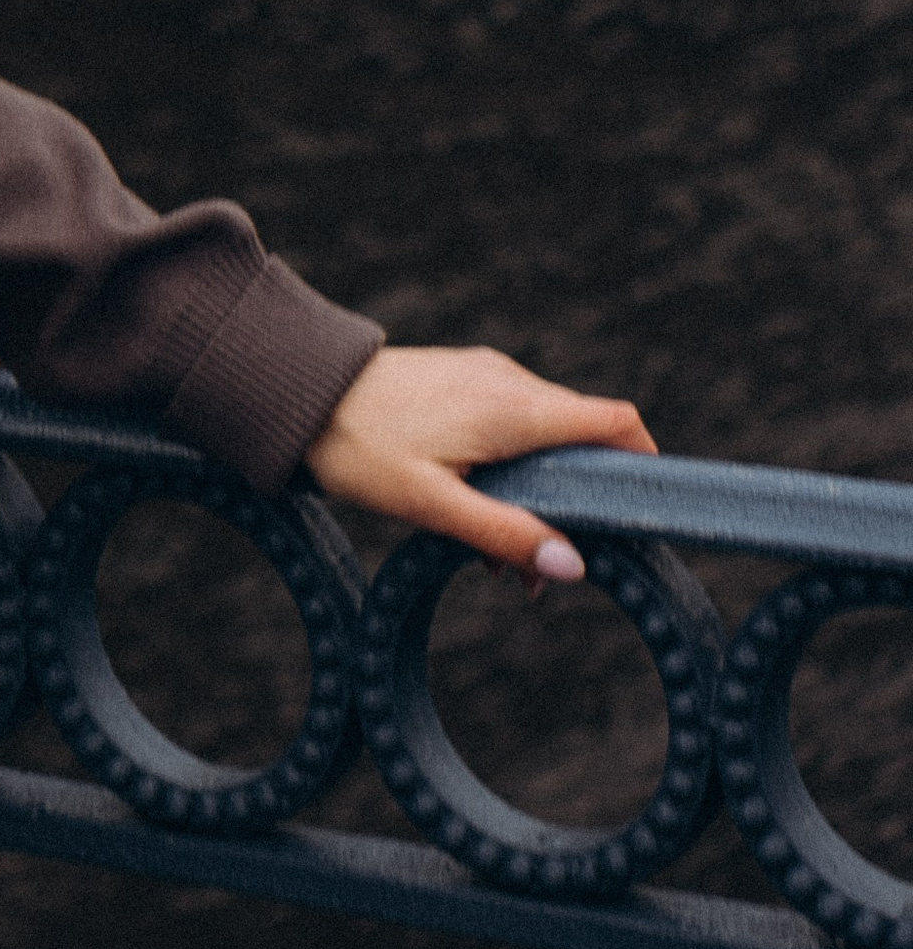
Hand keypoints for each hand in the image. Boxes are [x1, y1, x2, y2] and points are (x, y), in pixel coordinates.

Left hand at [305, 345, 656, 581]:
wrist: (300, 392)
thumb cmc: (361, 447)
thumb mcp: (433, 505)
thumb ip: (504, 534)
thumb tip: (574, 567)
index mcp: (514, 407)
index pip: (613, 420)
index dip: (645, 462)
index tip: (648, 513)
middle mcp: (510, 381)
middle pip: (583, 438)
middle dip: (580, 504)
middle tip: (548, 573)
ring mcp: (486, 376)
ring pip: (544, 437)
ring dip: (540, 496)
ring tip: (499, 565)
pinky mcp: (464, 380)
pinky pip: (511, 424)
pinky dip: (513, 471)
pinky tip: (477, 518)